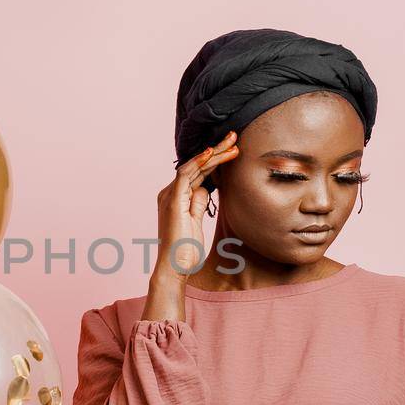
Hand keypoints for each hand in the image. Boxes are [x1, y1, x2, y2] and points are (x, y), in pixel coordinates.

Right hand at [155, 130, 237, 280]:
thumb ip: (198, 204)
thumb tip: (205, 188)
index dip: (215, 159)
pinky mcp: (172, 201)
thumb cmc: (184, 249)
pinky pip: (185, 176)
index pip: (197, 172)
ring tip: (232, 144)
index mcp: (176, 196)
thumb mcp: (195, 222)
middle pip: (196, 165)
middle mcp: (171, 192)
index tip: (233, 150)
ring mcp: (170, 195)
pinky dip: (198, 163)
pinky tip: (211, 153)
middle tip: (234, 137)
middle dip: (217, 150)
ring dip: (214, 154)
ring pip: (193, 166)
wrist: (174, 267)